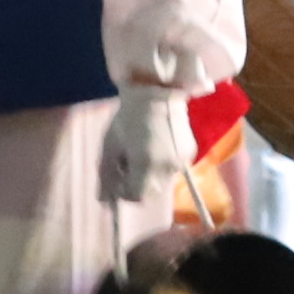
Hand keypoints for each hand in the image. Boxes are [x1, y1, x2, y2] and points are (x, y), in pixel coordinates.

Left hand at [96, 82, 198, 206]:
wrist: (157, 92)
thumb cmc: (128, 118)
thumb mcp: (110, 146)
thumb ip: (106, 175)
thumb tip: (103, 201)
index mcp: (145, 164)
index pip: (136, 197)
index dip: (125, 192)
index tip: (119, 177)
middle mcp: (166, 167)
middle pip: (150, 192)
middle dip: (138, 183)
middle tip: (128, 162)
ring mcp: (181, 161)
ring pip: (162, 181)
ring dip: (150, 174)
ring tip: (142, 150)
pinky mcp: (189, 153)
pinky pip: (173, 168)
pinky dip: (162, 163)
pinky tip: (156, 144)